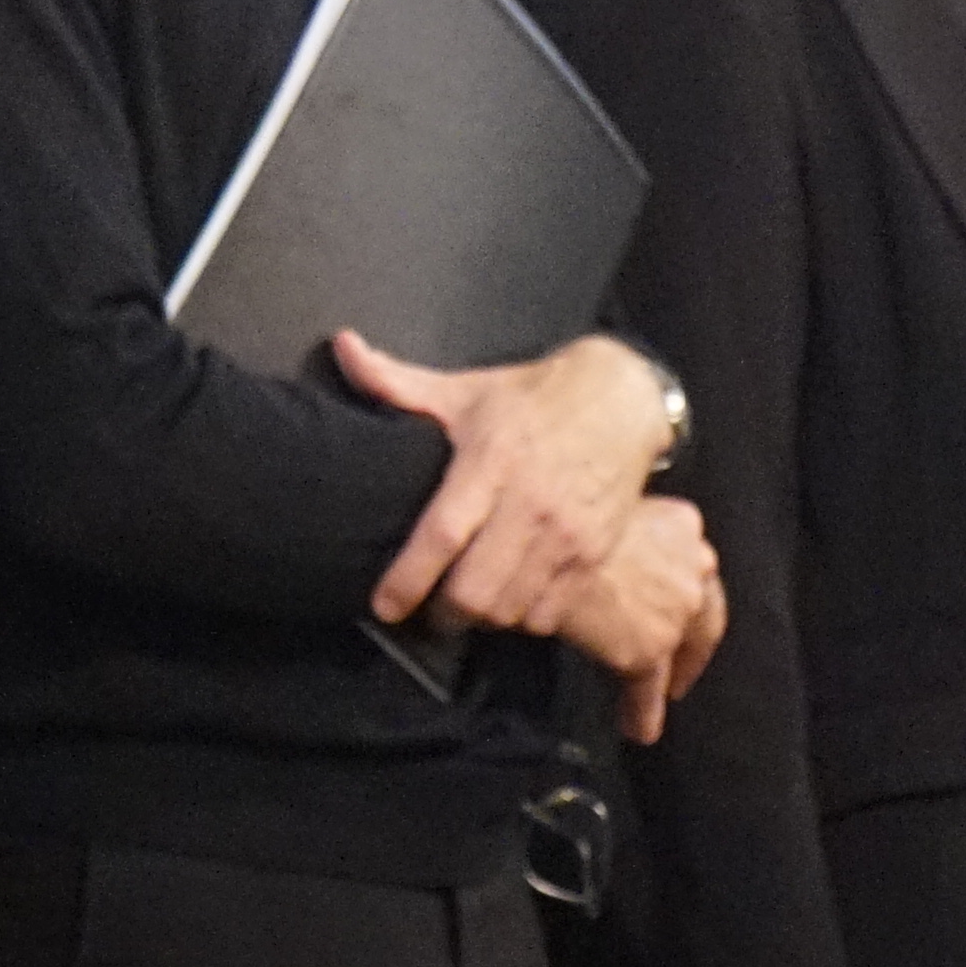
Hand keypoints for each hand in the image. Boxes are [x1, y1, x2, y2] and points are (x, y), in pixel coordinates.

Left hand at [336, 329, 670, 639]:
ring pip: (511, 609)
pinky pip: (549, 613)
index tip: (385, 605)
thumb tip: (343, 349)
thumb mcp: (464, 390)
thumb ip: (398, 383)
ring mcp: (567, 533)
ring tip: (469, 603)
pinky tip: (511, 597)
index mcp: (490, 460)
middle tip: (429, 607)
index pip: (442, 534)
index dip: (408, 578)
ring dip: (483, 617)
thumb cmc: (533, 399)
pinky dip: (523, 617)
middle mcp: (530, 502)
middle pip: (476, 590)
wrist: (622, 399)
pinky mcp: (594, 552)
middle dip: (443, 611)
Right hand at [560, 496, 725, 741]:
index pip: (693, 565)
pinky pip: (648, 690)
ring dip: (668, 680)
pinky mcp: (650, 649)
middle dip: (692, 644)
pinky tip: (639, 728)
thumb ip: (622, 533)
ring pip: (676, 654)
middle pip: (701, 614)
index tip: (679, 610)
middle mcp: (693, 569)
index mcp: (682, 527)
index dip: (685, 593)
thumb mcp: (606, 511)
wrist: (551, 540)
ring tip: (659, 702)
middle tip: (682, 668)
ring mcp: (675, 613)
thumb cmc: (565, 516)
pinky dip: (644, 712)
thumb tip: (603, 553)